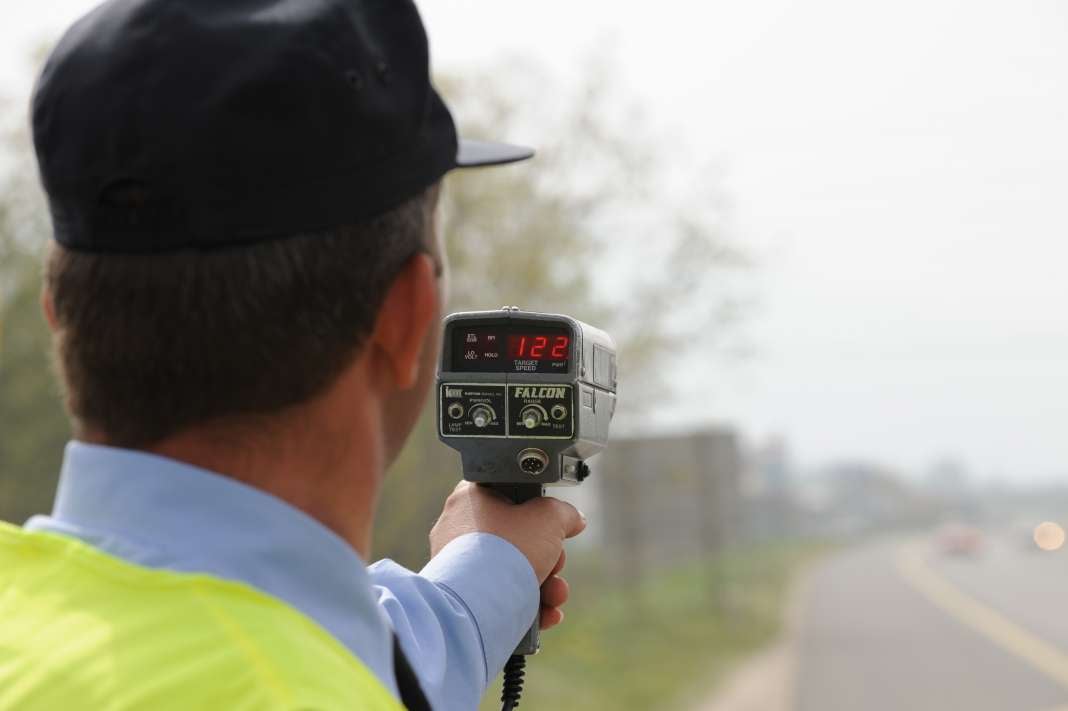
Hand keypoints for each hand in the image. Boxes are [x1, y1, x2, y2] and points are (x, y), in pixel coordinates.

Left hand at [429, 481, 585, 628]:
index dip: (537, 513)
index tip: (554, 529)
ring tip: (555, 597)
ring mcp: (457, 566)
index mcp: (470, 499)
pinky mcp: (462, 597)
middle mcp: (458, 529)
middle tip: (556, 567)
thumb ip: (564, 513)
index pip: (510, 496)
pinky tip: (545, 615)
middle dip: (549, 560)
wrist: (476, 606)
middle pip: (517, 540)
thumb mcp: (549, 518)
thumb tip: (574, 519)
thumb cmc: (505, 552)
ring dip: (544, 586)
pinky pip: (499, 596)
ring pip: (510, 571)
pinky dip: (526, 605)